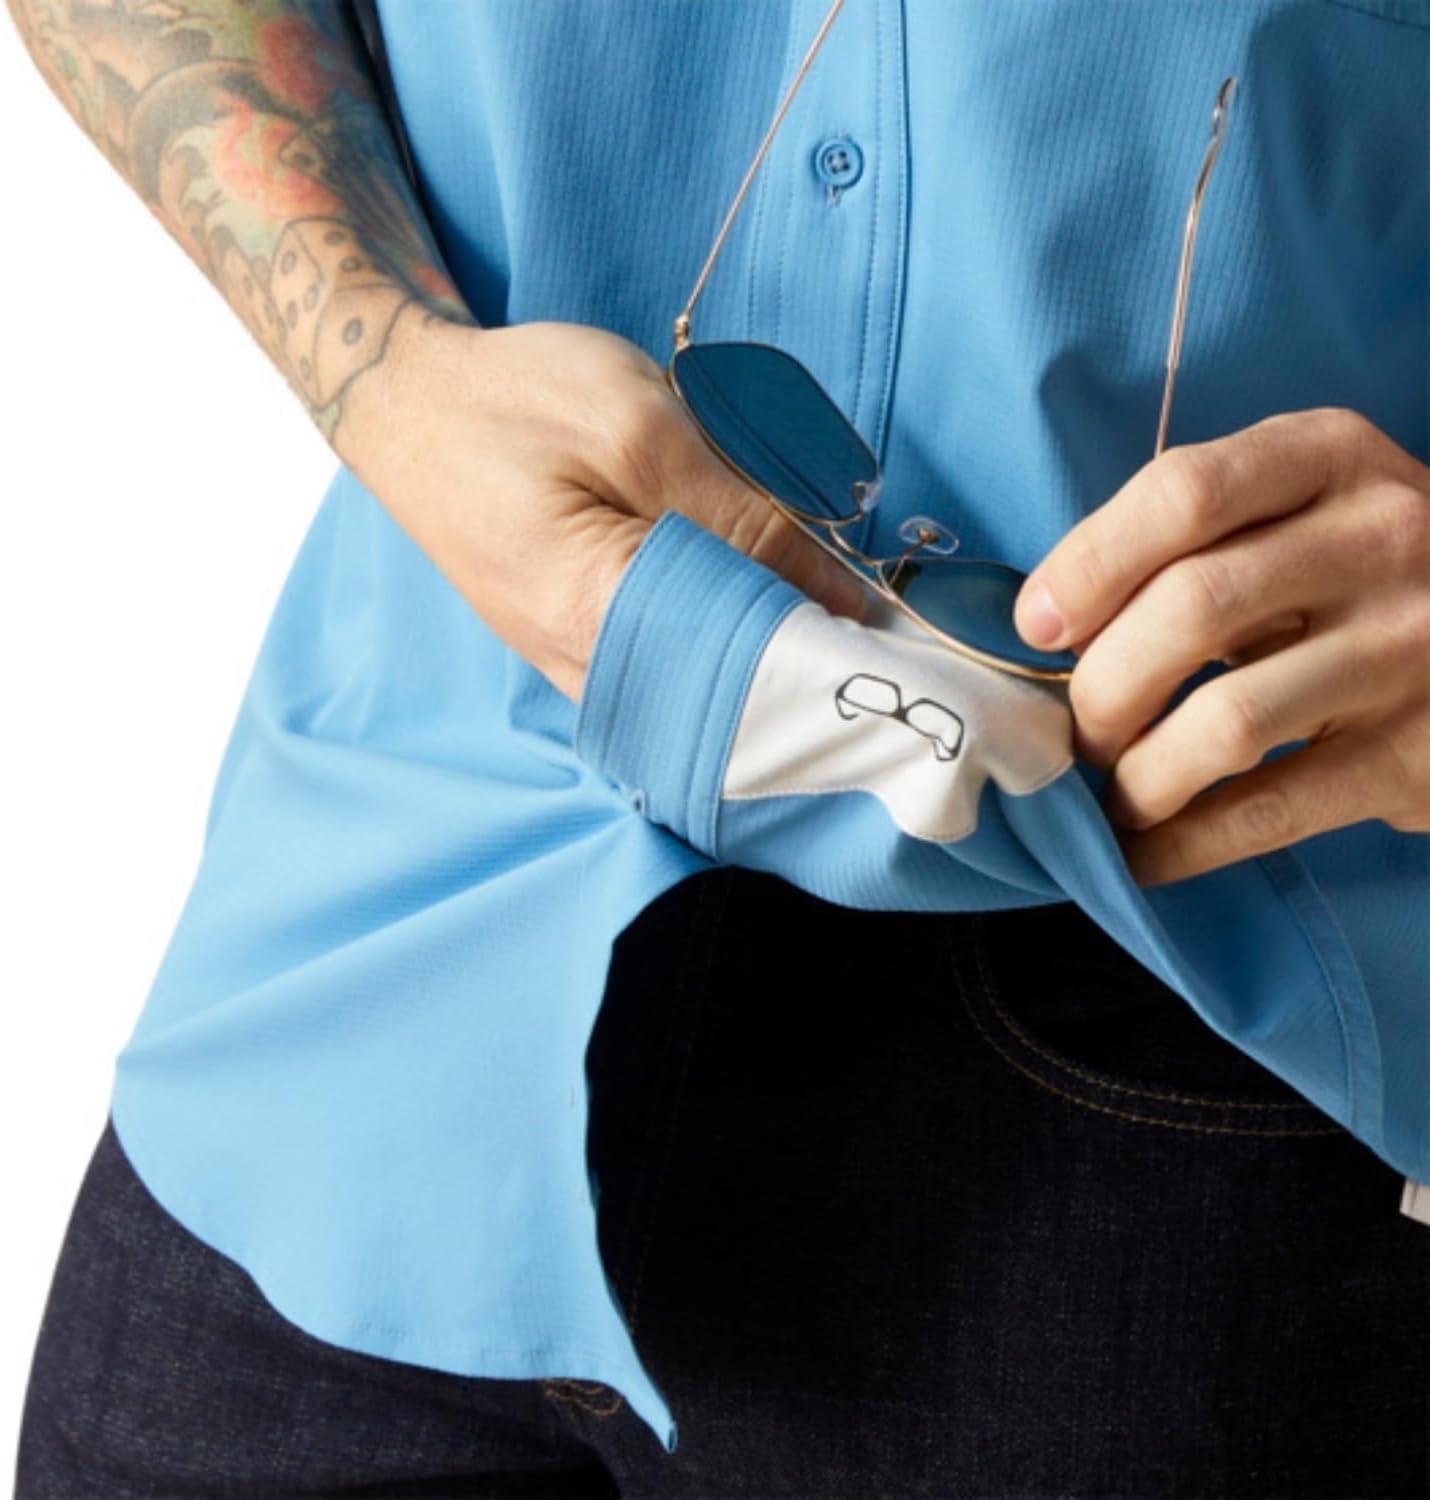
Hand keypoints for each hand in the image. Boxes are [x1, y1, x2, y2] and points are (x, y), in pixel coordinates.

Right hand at [334, 304, 867, 703]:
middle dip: (813, 672)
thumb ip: (745, 516)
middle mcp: (585, 668)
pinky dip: (726, 652)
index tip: (909, 646)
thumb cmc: (514, 398)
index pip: (749, 671)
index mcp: (599, 616)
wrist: (406, 404)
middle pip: (730, 700)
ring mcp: (575, 667)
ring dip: (772, 662)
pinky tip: (766, 620)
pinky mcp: (575, 648)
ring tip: (838, 625)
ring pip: (702, 695)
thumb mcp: (641, 429)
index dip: (836, 660)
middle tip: (889, 639)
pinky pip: (669, 676)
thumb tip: (840, 595)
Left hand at [1011, 408, 1429, 886]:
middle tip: (1075, 730)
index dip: (1086, 566)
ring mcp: (1410, 647)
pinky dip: (1182, 844)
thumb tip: (1047, 628)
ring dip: (1137, 773)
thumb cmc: (1353, 572)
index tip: (1036, 629)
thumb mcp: (1296, 512)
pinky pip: (1268, 809)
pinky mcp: (1417, 754)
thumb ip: (1194, 541)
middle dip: (1101, 686)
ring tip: (1113, 792)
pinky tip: (1142, 854)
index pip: (1183, 492)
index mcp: (1330, 456)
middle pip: (1193, 607)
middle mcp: (1383, 537)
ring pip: (1226, 720)